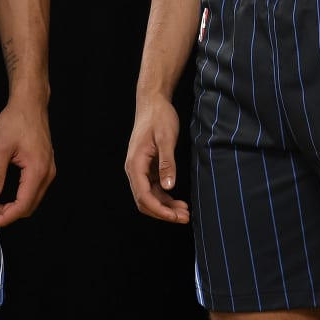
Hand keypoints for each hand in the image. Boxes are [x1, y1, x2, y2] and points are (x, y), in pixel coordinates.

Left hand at [0, 98, 53, 228]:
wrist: (30, 102)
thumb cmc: (16, 120)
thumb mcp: (0, 147)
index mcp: (37, 171)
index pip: (22, 205)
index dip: (5, 218)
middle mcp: (47, 173)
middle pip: (29, 206)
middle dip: (8, 213)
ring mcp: (48, 170)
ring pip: (32, 199)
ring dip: (13, 205)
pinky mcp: (45, 165)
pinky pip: (34, 189)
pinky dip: (19, 196)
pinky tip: (5, 192)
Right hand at [124, 96, 189, 222]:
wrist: (153, 102)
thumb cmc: (159, 117)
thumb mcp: (166, 138)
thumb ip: (167, 163)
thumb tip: (168, 187)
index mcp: (135, 164)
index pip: (144, 196)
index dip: (159, 210)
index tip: (176, 217)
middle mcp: (134, 170)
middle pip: (145, 201)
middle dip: (163, 212)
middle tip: (184, 217)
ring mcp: (141, 170)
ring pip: (150, 197)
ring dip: (165, 207)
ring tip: (185, 212)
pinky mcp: (148, 168)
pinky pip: (154, 189)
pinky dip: (165, 198)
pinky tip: (178, 202)